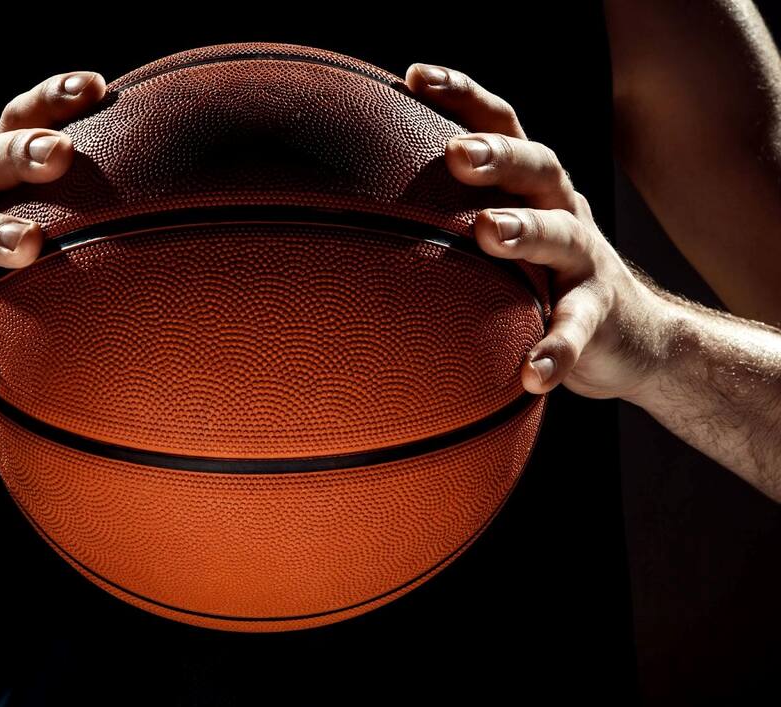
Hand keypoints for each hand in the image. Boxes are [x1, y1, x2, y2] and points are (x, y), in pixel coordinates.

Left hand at [405, 63, 670, 402]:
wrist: (634, 337)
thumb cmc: (542, 277)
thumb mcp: (505, 237)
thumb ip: (452, 218)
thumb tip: (354, 213)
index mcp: (531, 187)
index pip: (500, 125)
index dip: (463, 95)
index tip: (415, 77)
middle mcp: (562, 209)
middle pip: (538, 166)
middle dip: (497, 155)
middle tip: (454, 154)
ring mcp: (586, 261)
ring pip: (563, 235)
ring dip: (527, 230)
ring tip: (491, 233)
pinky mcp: (601, 316)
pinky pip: (578, 328)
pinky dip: (556, 348)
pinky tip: (531, 372)